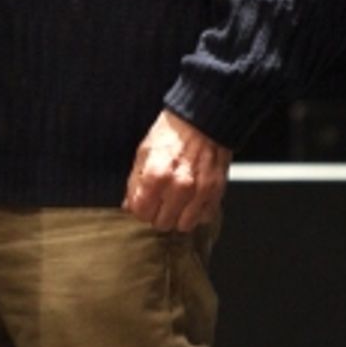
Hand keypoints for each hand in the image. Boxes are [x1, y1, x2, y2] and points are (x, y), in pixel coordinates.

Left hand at [122, 109, 231, 232]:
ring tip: (176, 202)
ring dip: (178, 217)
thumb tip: (129, 206)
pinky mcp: (216, 192)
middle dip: (158, 214)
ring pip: (184, 225)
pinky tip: (192, 200)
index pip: (141, 213)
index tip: (143, 202)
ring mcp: (200, 191)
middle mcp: (179, 186)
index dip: (140, 209)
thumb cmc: (172, 133)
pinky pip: (204, 217)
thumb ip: (134, 182)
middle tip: (160, 200)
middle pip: (162, 223)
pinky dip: (198, 213)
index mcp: (156, 175)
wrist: (203, 121)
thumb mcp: (144, 152)